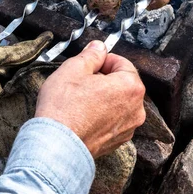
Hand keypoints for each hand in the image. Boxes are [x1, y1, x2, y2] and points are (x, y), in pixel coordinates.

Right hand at [35, 40, 145, 157]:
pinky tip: (83, 115)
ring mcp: (128, 128)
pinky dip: (101, 115)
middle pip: (122, 84)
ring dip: (103, 98)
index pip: (123, 63)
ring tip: (80, 99)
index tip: (91, 63)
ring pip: (117, 103)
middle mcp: (136, 109)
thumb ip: (91, 55)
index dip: (104, 60)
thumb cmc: (64, 109)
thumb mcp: (73, 69)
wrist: (56, 146)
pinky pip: (112, 120)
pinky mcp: (117, 141)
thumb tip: (99, 48)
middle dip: (104, 79)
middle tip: (82, 81)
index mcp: (131, 87)